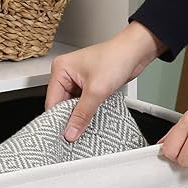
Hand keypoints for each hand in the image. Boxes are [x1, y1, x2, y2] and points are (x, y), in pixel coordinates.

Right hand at [46, 22, 165, 141]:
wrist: (136, 52)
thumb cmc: (116, 58)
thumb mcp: (96, 90)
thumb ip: (82, 114)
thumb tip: (71, 132)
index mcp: (60, 69)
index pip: (52, 101)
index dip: (58, 119)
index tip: (64, 135)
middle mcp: (66, 74)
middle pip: (61, 105)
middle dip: (70, 118)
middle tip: (75, 133)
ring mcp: (77, 80)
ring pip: (72, 106)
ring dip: (80, 115)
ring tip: (86, 124)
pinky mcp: (88, 86)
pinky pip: (82, 104)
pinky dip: (87, 111)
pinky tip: (92, 117)